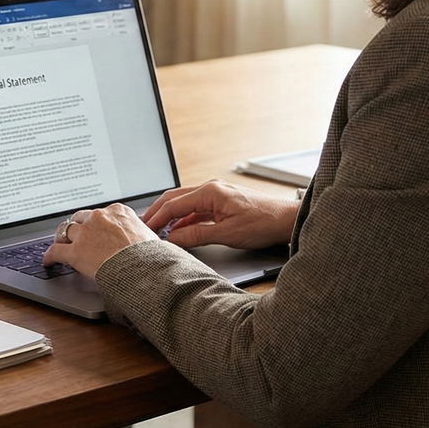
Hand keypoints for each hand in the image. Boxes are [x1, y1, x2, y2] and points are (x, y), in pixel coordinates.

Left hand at [42, 203, 156, 275]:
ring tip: (59, 245)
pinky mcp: (75, 251)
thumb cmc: (152, 256)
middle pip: (80, 218)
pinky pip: (55, 251)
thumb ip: (140, 233)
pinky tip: (48, 261)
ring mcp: (86, 233)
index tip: (93, 228)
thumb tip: (146, 240)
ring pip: (65, 231)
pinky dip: (49, 256)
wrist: (145, 268)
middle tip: (73, 236)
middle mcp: (99, 217)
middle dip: (77, 227)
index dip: (94, 223)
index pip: (100, 214)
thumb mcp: (150, 236)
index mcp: (118, 211)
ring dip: (62, 238)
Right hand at [140, 179, 298, 250]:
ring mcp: (216, 195)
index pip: (174, 204)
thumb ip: (196, 235)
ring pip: (184, 204)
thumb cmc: (263, 223)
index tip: (145, 230)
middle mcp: (211, 189)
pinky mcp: (221, 203)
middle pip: (174, 199)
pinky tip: (177, 231)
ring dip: (169, 216)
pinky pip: (195, 209)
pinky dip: (183, 219)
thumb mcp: (227, 234)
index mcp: (210, 192)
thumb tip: (173, 238)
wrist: (286, 220)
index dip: (156, 218)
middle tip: (143, 228)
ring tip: (156, 230)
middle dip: (157, 213)